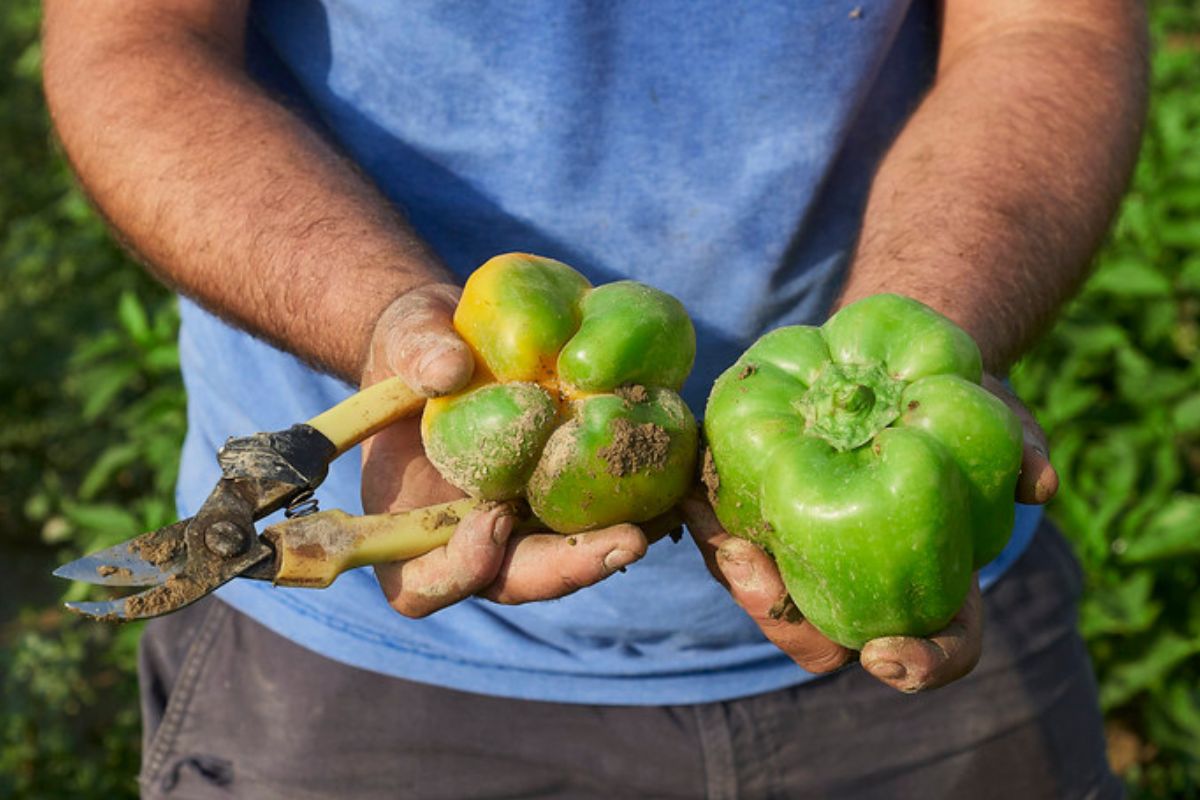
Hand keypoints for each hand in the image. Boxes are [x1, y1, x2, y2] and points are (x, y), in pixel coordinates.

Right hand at [359, 284, 648, 617]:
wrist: (459, 338)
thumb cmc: (416, 344)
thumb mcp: (405, 335)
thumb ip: (415, 350)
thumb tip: (449, 369)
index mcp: (406, 520)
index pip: (420, 583)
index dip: (458, 568)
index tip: (493, 517)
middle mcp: (467, 536)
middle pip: (512, 581)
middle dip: (568, 568)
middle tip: (624, 541)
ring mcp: (520, 523)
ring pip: (563, 559)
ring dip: (614, 546)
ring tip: (665, 516)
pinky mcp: (560, 497)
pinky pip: (594, 517)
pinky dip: (633, 505)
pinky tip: (673, 482)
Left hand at [683, 375, 1056, 691]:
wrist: (893, 374)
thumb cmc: (954, 406)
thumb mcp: (997, 417)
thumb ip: (1022, 448)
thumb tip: (1039, 483)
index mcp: (935, 586)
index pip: (937, 651)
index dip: (919, 666)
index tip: (885, 653)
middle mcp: (867, 589)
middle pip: (822, 642)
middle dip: (781, 618)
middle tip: (756, 566)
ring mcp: (812, 562)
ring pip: (765, 597)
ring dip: (732, 571)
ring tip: (711, 525)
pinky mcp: (766, 523)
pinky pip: (731, 543)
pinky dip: (708, 522)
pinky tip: (690, 491)